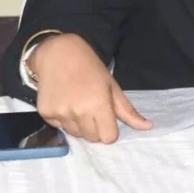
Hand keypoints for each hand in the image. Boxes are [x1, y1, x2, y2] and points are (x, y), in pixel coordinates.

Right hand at [29, 34, 151, 142]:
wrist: (59, 54)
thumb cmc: (91, 69)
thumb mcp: (113, 87)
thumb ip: (128, 111)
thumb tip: (148, 127)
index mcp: (99, 104)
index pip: (108, 137)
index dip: (110, 130)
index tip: (108, 120)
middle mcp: (78, 111)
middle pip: (92, 138)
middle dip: (96, 128)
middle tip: (93, 110)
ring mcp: (60, 113)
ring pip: (75, 134)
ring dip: (80, 125)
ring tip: (79, 104)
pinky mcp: (45, 113)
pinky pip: (59, 127)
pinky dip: (63, 119)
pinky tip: (65, 102)